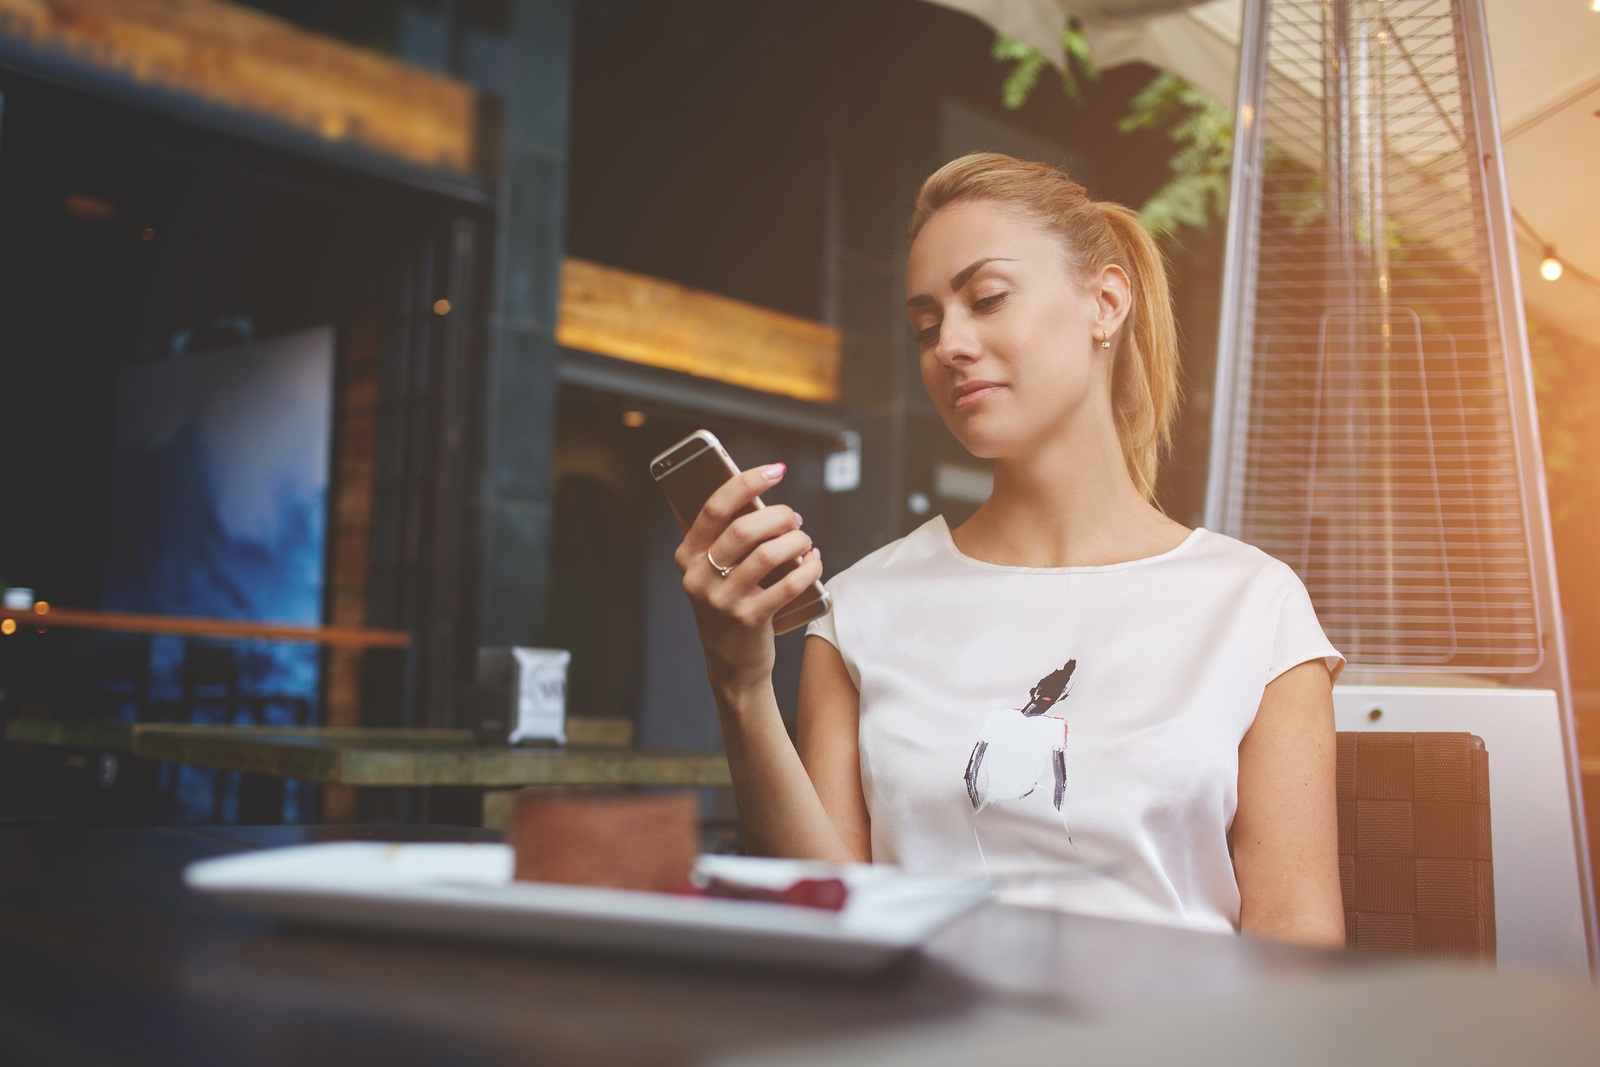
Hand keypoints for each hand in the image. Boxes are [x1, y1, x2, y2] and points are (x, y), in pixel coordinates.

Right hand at [673, 463, 822, 694]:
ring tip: (805, 540)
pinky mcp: (748, 620)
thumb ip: (720, 535)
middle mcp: (698, 577)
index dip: (747, 482)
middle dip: (780, 516)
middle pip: (744, 529)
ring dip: (796, 541)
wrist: (731, 665)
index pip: (713, 507)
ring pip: (768, 554)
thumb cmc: (727, 605)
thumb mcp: (710, 572)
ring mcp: (722, 601)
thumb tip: (745, 489)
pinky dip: (807, 568)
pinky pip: (787, 584)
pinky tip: (814, 563)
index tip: (775, 470)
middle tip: (795, 519)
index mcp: (686, 556)